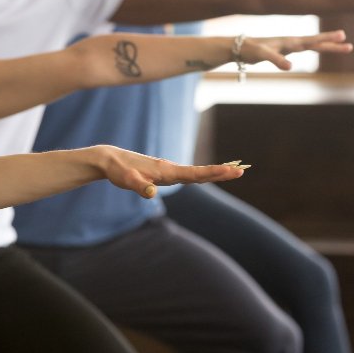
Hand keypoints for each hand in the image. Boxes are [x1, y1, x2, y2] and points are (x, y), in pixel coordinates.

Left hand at [97, 146, 246, 198]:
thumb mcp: (125, 179)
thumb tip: (150, 193)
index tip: (231, 170)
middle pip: (200, 172)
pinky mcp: (164, 173)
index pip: (193, 174)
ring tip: (234, 171)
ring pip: (195, 172)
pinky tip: (208, 176)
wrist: (110, 159)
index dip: (213, 173)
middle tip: (242, 170)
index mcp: (165, 171)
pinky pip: (187, 174)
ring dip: (214, 172)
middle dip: (221, 172)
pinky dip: (202, 174)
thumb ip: (138, 186)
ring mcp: (168, 171)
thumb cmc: (118, 170)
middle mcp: (170, 169)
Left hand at [242, 32, 353, 69]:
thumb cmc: (249, 50)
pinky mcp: (285, 50)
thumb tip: (291, 67)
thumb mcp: (262, 55)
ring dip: (327, 46)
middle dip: (332, 44)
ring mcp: (289, 46)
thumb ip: (276, 59)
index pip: (312, 41)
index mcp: (289, 42)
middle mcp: (291, 42)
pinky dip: (315, 48)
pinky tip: (320, 49)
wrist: (238, 47)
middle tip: (350, 45)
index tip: (342, 36)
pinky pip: (305, 49)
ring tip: (343, 46)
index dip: (327, 40)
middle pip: (316, 43)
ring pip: (312, 45)